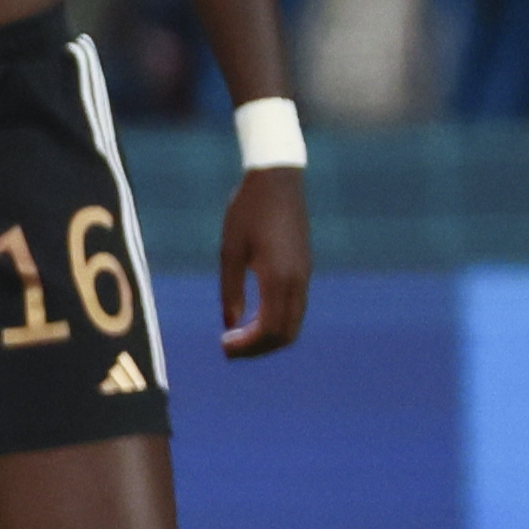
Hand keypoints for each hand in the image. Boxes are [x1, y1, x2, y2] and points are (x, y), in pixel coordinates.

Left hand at [218, 166, 309, 357]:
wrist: (277, 180)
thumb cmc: (247, 211)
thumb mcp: (230, 250)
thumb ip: (230, 290)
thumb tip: (230, 325)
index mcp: (278, 277)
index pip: (269, 329)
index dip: (247, 346)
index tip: (223, 346)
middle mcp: (297, 280)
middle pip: (285, 334)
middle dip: (257, 348)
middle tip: (228, 348)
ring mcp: (304, 275)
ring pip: (294, 323)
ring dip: (268, 337)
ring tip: (238, 337)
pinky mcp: (304, 269)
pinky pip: (295, 308)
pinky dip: (276, 322)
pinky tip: (253, 318)